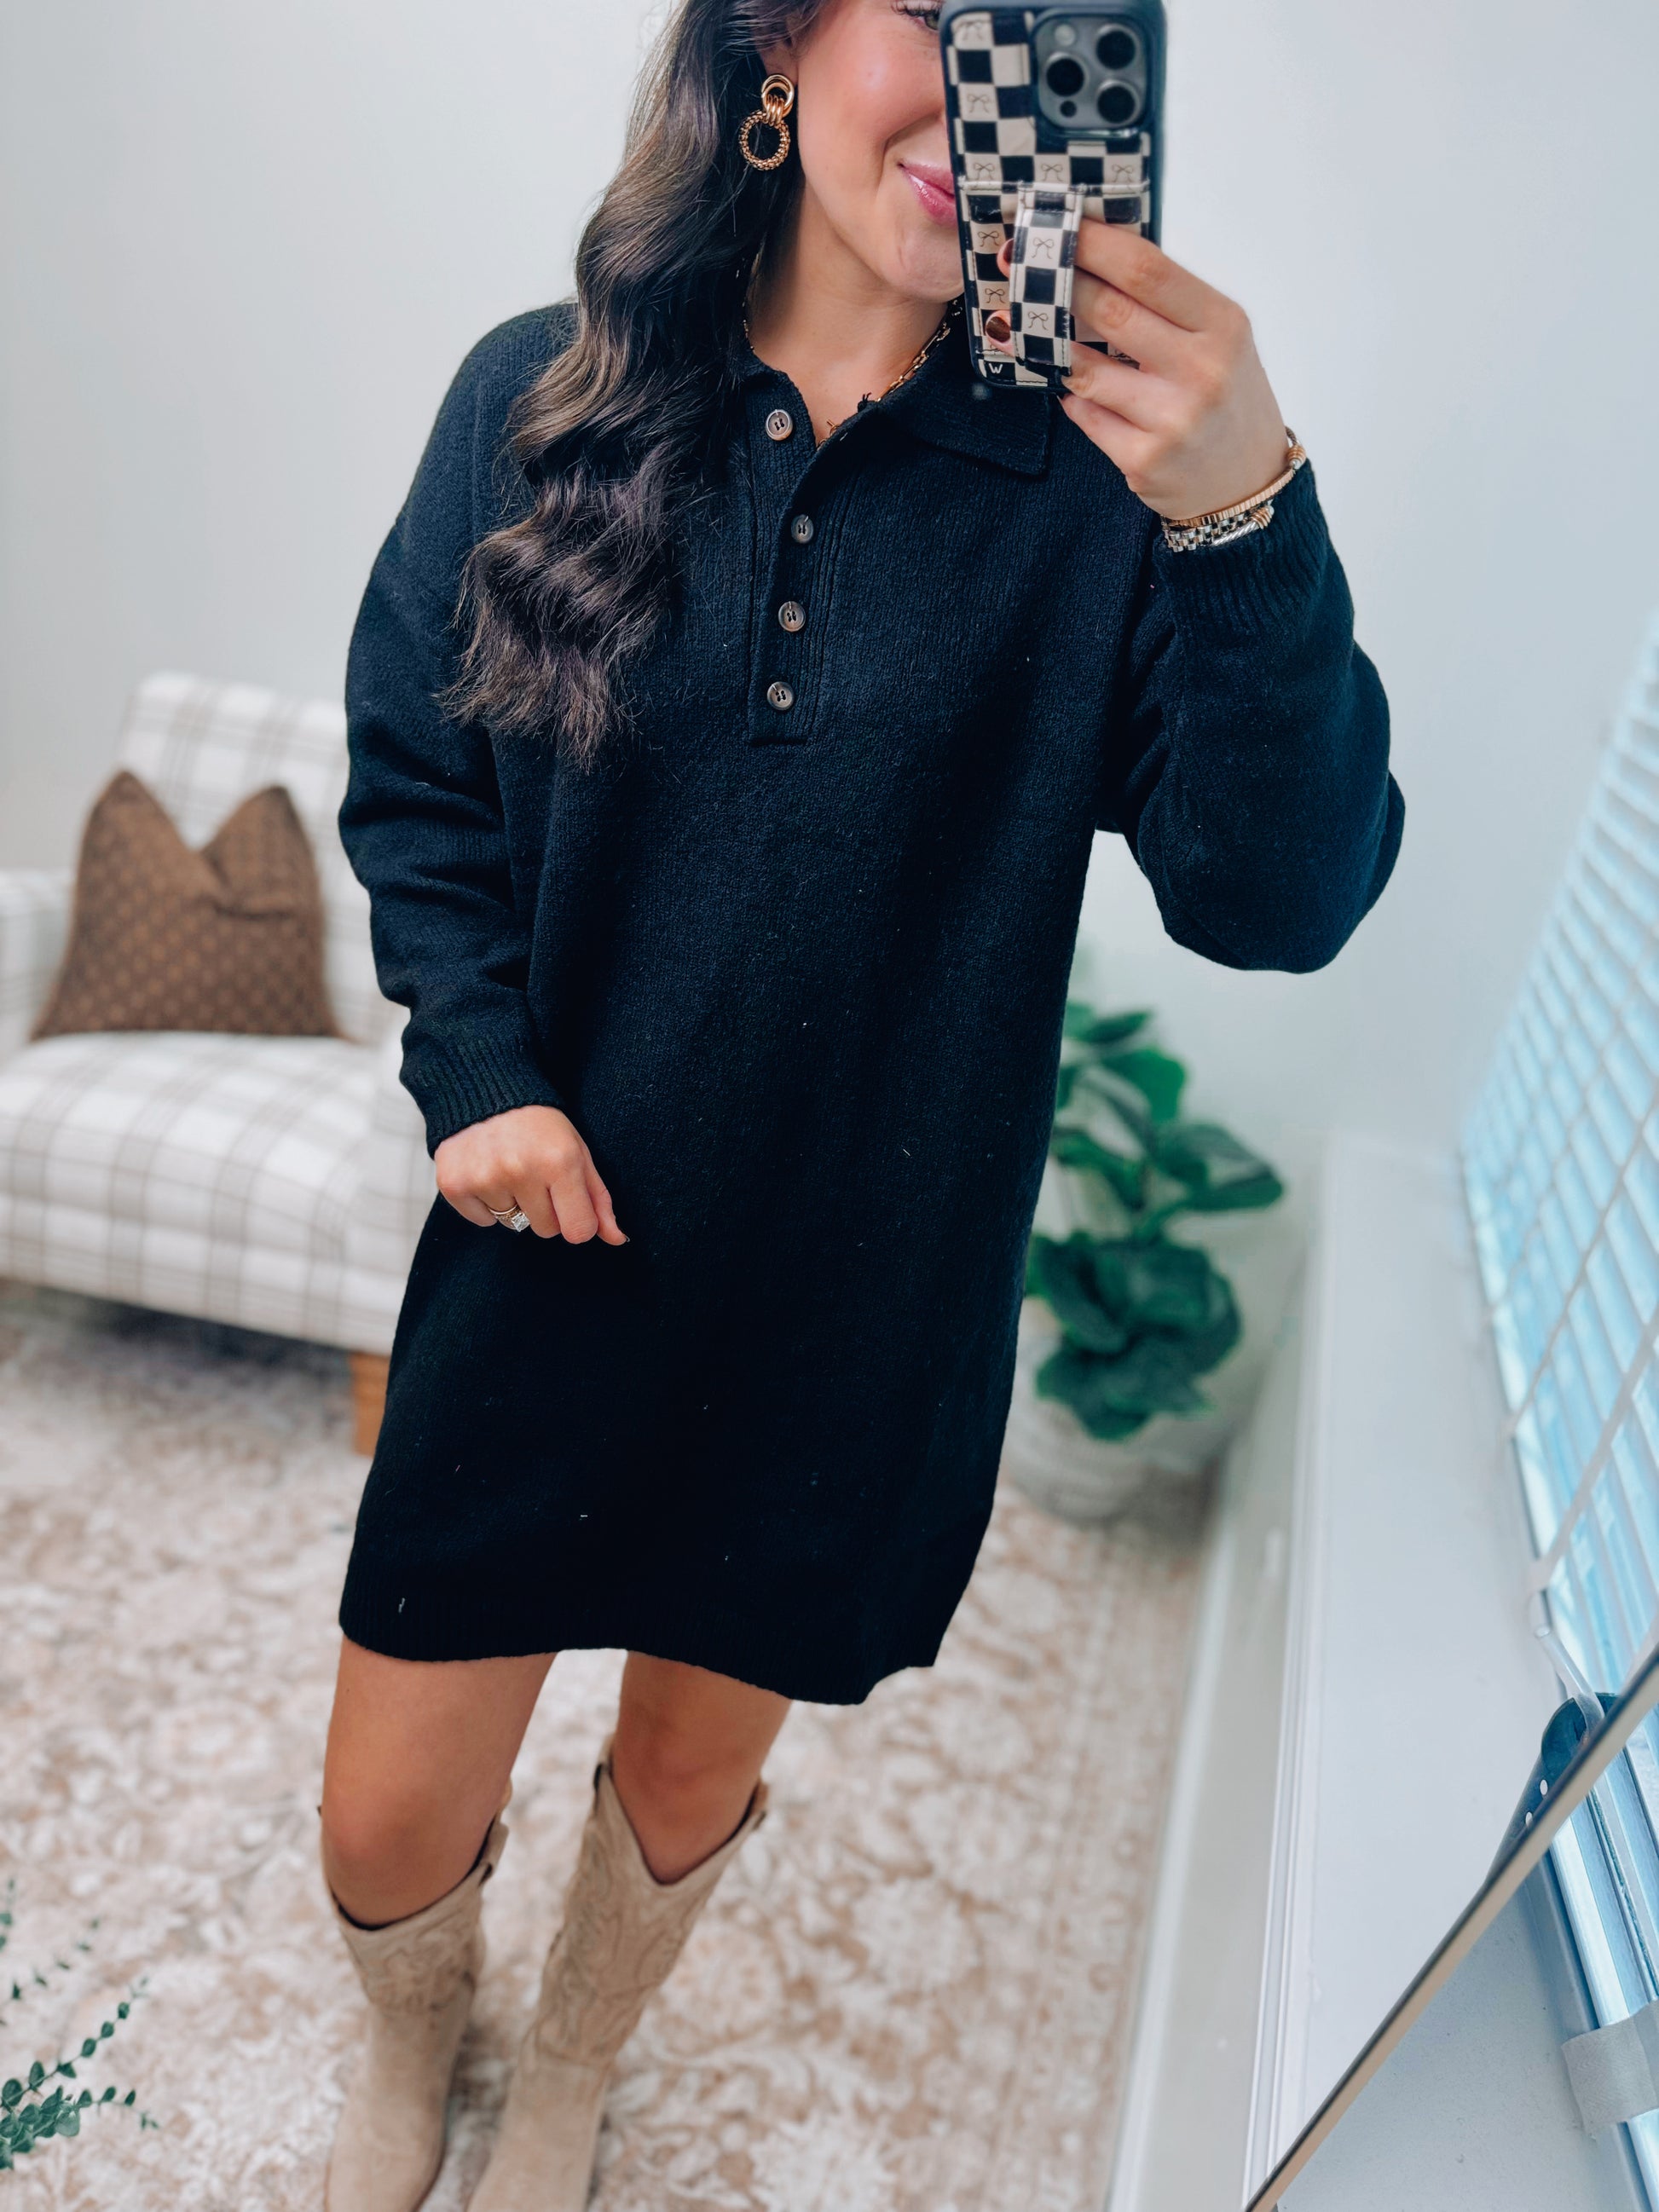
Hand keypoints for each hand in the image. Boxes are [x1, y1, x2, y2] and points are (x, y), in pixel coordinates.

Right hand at [434, 1104, 626, 1243]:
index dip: (576, 1220)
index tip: (568, 1200)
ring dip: (514, 1203)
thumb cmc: (540, 1124)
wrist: (486, 1089)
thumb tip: (617, 1240)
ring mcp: (484, 1178)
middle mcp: (521, 1171)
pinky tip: (486, 1171)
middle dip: (545, 1208)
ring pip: (513, 1225)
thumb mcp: (577, 1152)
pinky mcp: (454, 1183)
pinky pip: (483, 1221)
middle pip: (545, 1230)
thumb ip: (598, 1199)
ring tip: (508, 1167)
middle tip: (535, 1174)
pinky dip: (486, 1203)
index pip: (578, 1231)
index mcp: (559, 1162)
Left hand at [995, 222, 1286, 521]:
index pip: (1147, 270)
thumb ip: (1168, 303)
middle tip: (1019, 264)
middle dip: (1057, 284)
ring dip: (1049, 343)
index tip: (1059, 226)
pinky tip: (1069, 384)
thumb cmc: (1226, 397)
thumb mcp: (1218, 339)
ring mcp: (1171, 420)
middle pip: (1110, 312)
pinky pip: (1084, 414)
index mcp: (1223, 326)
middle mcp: (1201, 371)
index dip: (1094, 243)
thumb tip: (1095, 257)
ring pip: (1085, 369)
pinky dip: (1071, 395)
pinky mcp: (1143, 461)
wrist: (1247, 481)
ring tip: (1026, 323)